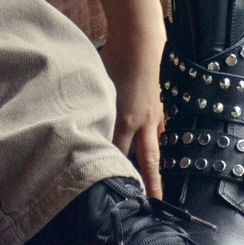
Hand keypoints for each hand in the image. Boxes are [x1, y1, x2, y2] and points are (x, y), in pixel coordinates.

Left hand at [105, 26, 165, 199]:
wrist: (141, 41)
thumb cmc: (114, 60)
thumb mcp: (100, 88)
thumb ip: (96, 111)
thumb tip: (86, 125)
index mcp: (124, 120)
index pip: (118, 154)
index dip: (114, 171)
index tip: (110, 188)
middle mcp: (141, 122)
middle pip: (147, 161)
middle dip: (150, 184)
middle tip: (152, 203)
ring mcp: (153, 115)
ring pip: (155, 147)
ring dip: (154, 165)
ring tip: (154, 185)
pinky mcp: (158, 106)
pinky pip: (157, 130)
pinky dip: (154, 139)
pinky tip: (152, 144)